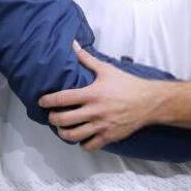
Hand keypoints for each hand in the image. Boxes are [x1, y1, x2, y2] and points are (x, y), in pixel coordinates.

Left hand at [38, 42, 160, 150]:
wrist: (149, 102)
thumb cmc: (127, 84)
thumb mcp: (106, 69)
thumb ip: (87, 59)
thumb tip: (73, 45)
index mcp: (92, 94)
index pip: (62, 99)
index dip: (48, 101)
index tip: (42, 101)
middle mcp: (94, 111)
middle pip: (64, 120)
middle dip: (53, 119)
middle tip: (51, 116)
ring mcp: (101, 126)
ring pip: (74, 136)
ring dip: (63, 133)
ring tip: (62, 128)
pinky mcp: (109, 136)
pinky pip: (89, 146)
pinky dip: (82, 143)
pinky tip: (80, 138)